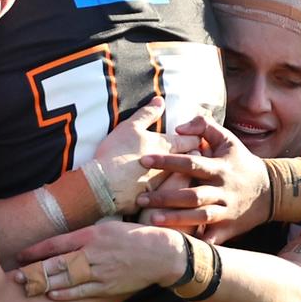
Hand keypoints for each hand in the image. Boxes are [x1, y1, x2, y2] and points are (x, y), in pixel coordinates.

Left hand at [14, 220, 185, 298]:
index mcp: (91, 235)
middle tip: (16, 278)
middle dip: (35, 271)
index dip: (36, 250)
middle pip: (57, 264)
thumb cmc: (131, 236)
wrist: (160, 252)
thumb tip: (61, 241)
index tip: (21, 255)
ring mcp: (100, 271)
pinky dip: (66, 295)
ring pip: (67, 280)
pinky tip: (52, 296)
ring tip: (28, 289)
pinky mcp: (107, 286)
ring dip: (46, 284)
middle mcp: (93, 253)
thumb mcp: (107, 227)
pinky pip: (82, 292)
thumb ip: (83, 235)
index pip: (57, 243)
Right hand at [94, 97, 200, 214]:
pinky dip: (176, 194)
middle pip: (195, 162)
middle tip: (198, 155)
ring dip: (188, 176)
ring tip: (185, 174)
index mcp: (168, 146)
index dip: (197, 138)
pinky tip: (174, 195)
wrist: (102, 186)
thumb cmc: (116, 153)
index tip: (197, 137)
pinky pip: (175, 198)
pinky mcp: (159, 202)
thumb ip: (147, 113)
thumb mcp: (130, 127)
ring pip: (187, 181)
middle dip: (197, 158)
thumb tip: (160, 99)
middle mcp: (173, 167)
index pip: (194, 140)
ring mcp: (167, 186)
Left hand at [136, 113, 269, 242]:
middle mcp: (222, 190)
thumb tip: (178, 128)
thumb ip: (203, 126)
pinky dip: (197, 242)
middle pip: (191, 195)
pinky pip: (211, 238)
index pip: (190, 164)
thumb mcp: (228, 139)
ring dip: (176, 219)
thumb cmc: (241, 162)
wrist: (270, 191)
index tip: (144, 160)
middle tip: (140, 198)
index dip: (167, 161)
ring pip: (199, 217)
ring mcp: (225, 211)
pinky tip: (177, 244)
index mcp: (219, 167)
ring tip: (152, 219)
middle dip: (165, 197)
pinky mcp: (228, 228)